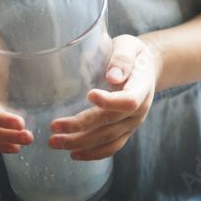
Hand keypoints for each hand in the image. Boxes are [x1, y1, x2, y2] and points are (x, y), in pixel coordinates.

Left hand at [48, 34, 158, 160]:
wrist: (145, 69)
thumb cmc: (133, 54)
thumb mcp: (130, 46)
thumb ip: (123, 58)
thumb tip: (112, 75)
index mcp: (142, 87)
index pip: (129, 100)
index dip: (110, 101)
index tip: (89, 95)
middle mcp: (140, 110)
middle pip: (111, 122)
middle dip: (82, 127)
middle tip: (54, 127)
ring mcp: (132, 123)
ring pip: (107, 139)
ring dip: (80, 143)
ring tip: (54, 142)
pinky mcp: (125, 131)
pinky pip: (111, 147)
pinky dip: (93, 153)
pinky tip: (73, 154)